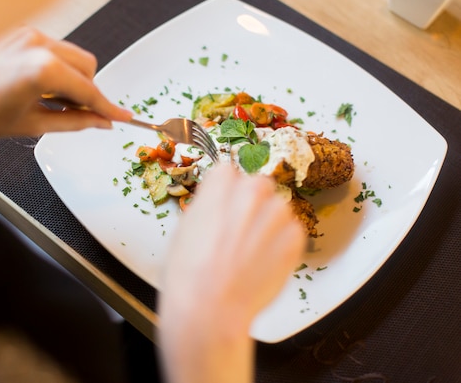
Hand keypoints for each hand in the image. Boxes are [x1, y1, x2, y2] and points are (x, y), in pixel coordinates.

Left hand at [0, 26, 131, 139]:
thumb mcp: (32, 125)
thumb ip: (74, 122)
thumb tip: (99, 122)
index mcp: (43, 69)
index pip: (89, 90)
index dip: (108, 107)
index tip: (121, 116)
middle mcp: (38, 45)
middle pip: (87, 67)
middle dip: (88, 92)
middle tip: (79, 115)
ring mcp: (27, 35)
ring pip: (72, 56)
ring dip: (72, 80)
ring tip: (52, 103)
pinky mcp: (19, 34)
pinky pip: (53, 50)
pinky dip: (56, 69)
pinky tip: (40, 88)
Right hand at [157, 164, 305, 382]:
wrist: (210, 309)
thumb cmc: (188, 273)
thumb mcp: (185, 227)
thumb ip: (209, 206)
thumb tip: (220, 207)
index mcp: (221, 182)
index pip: (230, 173)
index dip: (226, 193)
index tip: (224, 209)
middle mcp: (252, 189)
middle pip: (259, 186)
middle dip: (252, 205)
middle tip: (240, 233)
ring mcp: (278, 213)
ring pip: (278, 209)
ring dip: (269, 225)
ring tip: (251, 254)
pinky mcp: (296, 238)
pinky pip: (292, 233)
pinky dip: (282, 246)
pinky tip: (263, 264)